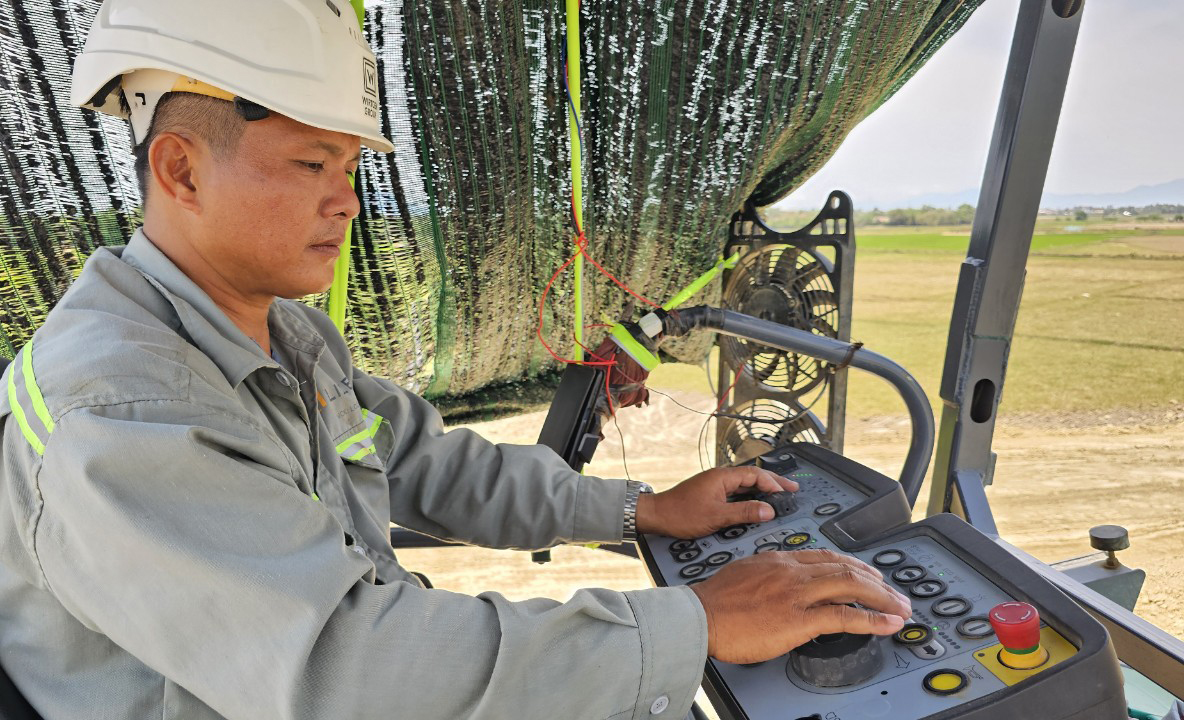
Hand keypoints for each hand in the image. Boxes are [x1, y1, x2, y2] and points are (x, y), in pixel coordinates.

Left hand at [635, 466, 796, 538]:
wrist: (656, 515)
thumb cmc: (680, 514)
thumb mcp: (716, 516)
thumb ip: (744, 513)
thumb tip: (768, 510)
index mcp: (722, 477)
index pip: (755, 475)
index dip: (773, 483)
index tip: (787, 492)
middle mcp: (719, 477)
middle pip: (752, 476)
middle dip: (773, 482)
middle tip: (792, 488)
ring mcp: (714, 485)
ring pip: (744, 483)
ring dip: (762, 488)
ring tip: (779, 494)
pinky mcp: (710, 493)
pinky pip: (736, 490)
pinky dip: (750, 494)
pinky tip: (756, 502)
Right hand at [688, 549, 912, 663]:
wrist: (698, 616)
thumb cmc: (713, 602)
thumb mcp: (745, 575)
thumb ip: (769, 578)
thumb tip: (783, 591)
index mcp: (779, 559)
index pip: (827, 556)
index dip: (855, 565)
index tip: (870, 574)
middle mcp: (792, 570)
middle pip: (846, 568)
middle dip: (877, 581)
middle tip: (895, 594)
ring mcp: (797, 593)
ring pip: (851, 585)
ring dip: (882, 598)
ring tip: (901, 609)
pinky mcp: (798, 618)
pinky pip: (844, 616)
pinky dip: (872, 619)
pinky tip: (887, 624)